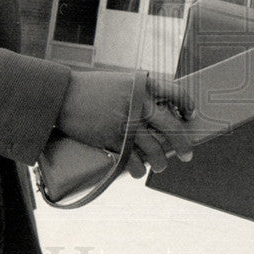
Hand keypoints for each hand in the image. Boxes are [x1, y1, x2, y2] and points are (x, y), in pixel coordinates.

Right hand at [58, 70, 193, 177]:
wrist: (63, 94)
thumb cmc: (93, 88)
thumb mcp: (122, 82)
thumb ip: (141, 94)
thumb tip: (161, 115)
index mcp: (144, 85)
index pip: (177, 93)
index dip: (188, 105)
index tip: (190, 116)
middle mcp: (139, 103)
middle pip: (171, 127)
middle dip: (183, 144)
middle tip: (188, 155)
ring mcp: (126, 122)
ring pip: (154, 148)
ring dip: (160, 161)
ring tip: (161, 166)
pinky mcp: (112, 138)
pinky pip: (132, 159)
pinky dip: (138, 168)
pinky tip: (139, 171)